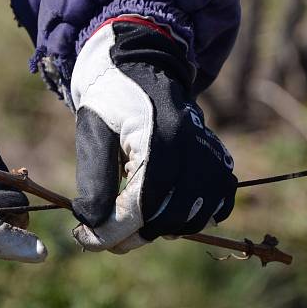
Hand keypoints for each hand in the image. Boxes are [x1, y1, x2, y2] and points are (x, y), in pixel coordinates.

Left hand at [70, 17, 236, 253]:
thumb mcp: (92, 134)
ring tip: (133, 220)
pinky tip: (167, 212)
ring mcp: (210, 154)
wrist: (141, 67)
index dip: (110, 232)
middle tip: (105, 235)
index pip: (138, 206)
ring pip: (195, 216)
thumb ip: (94, 180)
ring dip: (162, 228)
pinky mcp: (219, 158)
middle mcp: (192, 148)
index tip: (86, 240)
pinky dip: (197, 216)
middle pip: (168, 218)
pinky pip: (219, 202)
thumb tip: (93, 225)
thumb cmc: (110, 99)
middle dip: (132, 235)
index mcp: (159, 139)